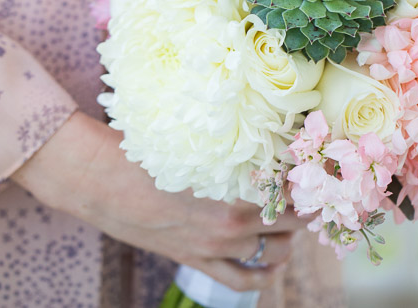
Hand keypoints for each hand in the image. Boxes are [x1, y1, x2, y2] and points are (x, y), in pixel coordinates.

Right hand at [13, 111, 307, 290]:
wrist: (101, 181)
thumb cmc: (148, 151)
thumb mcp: (198, 145)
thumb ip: (233, 149)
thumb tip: (264, 138)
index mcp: (235, 190)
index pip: (290, 192)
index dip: (307, 182)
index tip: (316, 171)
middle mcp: (231, 224)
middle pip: (289, 223)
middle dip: (304, 210)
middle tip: (311, 196)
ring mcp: (214, 246)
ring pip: (272, 253)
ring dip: (287, 240)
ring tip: (292, 225)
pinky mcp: (195, 259)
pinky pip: (240, 280)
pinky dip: (262, 276)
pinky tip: (272, 266)